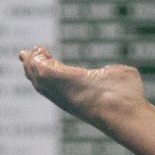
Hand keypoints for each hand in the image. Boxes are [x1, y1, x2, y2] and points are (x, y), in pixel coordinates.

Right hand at [19, 46, 145, 126]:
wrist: (123, 105)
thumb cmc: (127, 98)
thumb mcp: (119, 79)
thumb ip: (116, 75)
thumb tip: (125, 73)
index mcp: (78, 98)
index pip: (57, 88)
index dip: (49, 75)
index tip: (47, 60)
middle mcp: (65, 97)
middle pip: (39, 83)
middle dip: (31, 68)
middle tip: (27, 53)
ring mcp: (59, 89)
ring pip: (36, 75)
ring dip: (32, 61)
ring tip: (37, 49)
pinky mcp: (57, 78)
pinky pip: (38, 67)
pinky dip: (36, 58)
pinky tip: (39, 49)